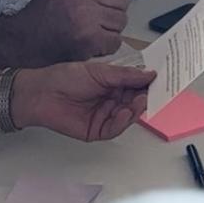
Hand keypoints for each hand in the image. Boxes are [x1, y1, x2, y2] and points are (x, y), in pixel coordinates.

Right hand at [8, 0, 138, 63]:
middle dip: (112, 9)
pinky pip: (115, 40)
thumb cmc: (51, 6)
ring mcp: (83, 13)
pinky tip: (90, 41)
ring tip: (89, 27)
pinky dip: (106, 45)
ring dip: (110, 28)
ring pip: (121, 19)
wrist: (25, 39)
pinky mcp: (87, 37)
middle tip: (91, 15)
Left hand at [11, 62, 152, 141]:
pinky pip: (114, 129)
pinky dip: (122, 123)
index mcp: (112, 83)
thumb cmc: (65, 77)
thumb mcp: (100, 71)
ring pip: (127, 117)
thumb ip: (125, 76)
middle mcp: (110, 100)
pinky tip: (125, 113)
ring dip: (135, 110)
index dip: (147, 84)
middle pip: (134, 102)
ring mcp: (104, 116)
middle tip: (154, 93)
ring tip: (140, 102)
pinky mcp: (96, 130)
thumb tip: (149, 74)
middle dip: (144, 98)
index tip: (160, 80)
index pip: (135, 85)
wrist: (42, 92)